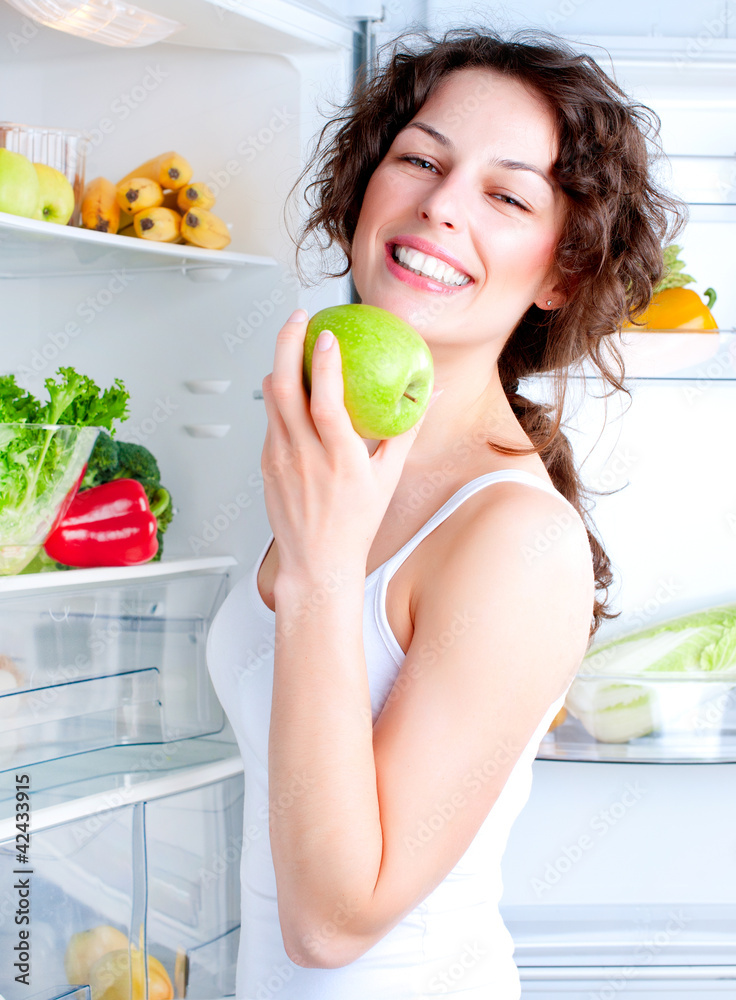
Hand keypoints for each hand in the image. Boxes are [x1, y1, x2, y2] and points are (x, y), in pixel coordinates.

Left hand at [261, 309, 425, 584]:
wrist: (317, 562)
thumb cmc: (355, 524)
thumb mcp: (388, 477)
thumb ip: (406, 432)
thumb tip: (429, 396)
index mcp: (340, 460)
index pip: (325, 402)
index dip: (324, 364)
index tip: (328, 335)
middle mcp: (304, 456)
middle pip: (285, 389)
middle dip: (287, 344)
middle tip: (298, 318)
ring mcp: (280, 459)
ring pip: (271, 400)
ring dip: (280, 364)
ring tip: (292, 342)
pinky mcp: (266, 464)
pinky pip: (270, 419)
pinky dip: (279, 395)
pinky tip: (290, 385)